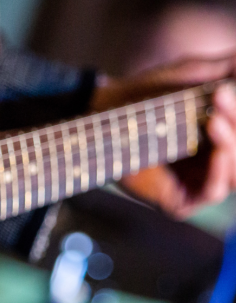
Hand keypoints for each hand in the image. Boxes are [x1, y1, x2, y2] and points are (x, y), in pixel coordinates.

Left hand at [91, 56, 235, 217]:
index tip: (225, 91)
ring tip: (214, 122)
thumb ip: (229, 69)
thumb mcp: (195, 74)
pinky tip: (216, 151)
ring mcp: (197, 184)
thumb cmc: (149, 94)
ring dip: (231, 146)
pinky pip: (212, 191)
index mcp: (222, 139)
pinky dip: (219, 171)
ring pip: (234, 174)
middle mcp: (213, 165)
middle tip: (220, 98)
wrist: (111, 112)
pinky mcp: (179, 201)